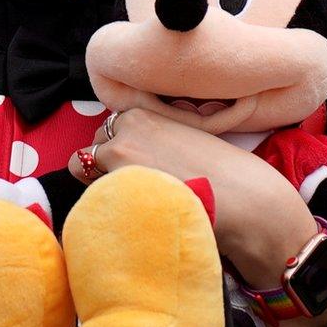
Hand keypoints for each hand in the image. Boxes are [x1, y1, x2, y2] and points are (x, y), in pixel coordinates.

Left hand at [92, 106, 317, 286]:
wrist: (245, 200)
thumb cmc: (223, 174)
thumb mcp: (185, 138)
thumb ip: (153, 139)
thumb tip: (130, 153)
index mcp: (142, 113)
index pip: (107, 130)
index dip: (117, 151)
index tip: (138, 168)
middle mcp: (126, 127)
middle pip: (91, 148)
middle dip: (104, 167)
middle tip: (138, 188)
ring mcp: (118, 154)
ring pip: (82, 168)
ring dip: (100, 184)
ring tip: (136, 201)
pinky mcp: (117, 183)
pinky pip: (92, 194)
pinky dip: (104, 204)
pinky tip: (134, 214)